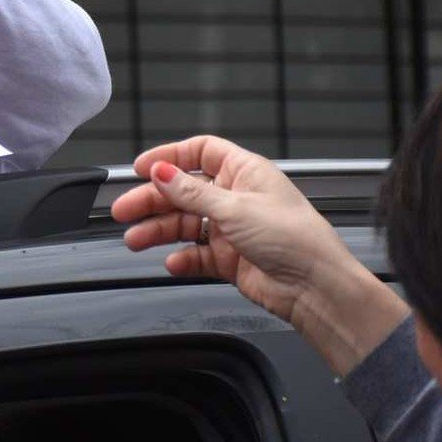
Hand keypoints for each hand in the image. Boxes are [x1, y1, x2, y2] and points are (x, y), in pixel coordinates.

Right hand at [111, 135, 407, 374]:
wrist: (317, 289)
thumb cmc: (295, 239)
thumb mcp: (235, 208)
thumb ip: (192, 191)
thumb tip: (162, 172)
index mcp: (244, 173)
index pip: (200, 153)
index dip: (169, 157)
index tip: (141, 168)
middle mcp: (236, 197)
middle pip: (183, 191)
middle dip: (152, 200)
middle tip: (124, 210)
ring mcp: (233, 229)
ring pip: (185, 224)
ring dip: (159, 231)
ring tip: (136, 240)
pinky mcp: (231, 259)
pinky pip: (196, 254)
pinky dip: (182, 258)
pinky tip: (173, 262)